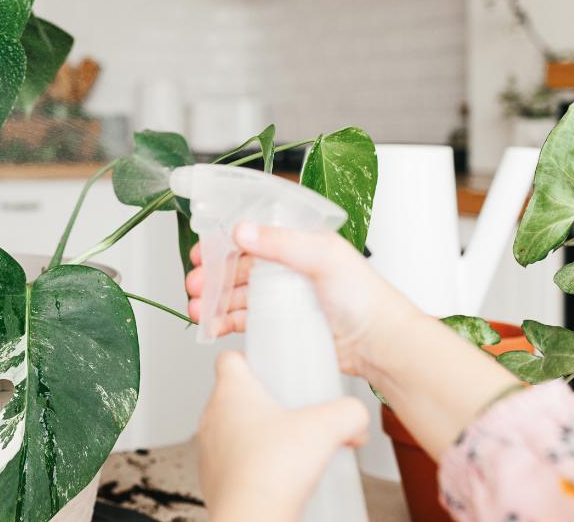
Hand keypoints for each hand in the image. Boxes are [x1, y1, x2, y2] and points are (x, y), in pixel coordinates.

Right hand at [184, 223, 418, 377]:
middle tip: (194, 284)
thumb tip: (241, 231)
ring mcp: (283, 296)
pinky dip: (224, 321)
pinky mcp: (281, 323)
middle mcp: (288, 266)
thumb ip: (281, 243)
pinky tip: (211, 326)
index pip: (251, 236)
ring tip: (197, 309)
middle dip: (211, 275)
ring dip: (214, 300)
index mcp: (297, 242)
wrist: (380, 343)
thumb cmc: (364, 296)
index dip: (222, 243)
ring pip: (237, 294)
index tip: (200, 252)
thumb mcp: (323, 257)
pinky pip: (244, 319)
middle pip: (237, 267)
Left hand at [199, 351, 368, 521]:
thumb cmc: (273, 468)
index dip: (250, 359)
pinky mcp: (213, 479)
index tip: (269, 367)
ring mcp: (209, 449)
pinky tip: (279, 476)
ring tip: (289, 448)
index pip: (228, 359)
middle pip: (233, 397)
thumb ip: (348, 413)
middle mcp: (212, 417)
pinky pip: (233, 463)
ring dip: (257, 436)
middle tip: (291, 413)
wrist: (252, 517)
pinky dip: (253, 466)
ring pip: (231, 431)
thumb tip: (355, 416)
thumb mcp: (326, 427)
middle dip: (263, 403)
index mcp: (231, 392)